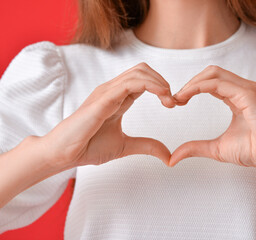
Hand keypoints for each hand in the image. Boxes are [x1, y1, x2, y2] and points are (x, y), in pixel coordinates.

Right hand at [41, 62, 175, 168]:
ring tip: (170, 99)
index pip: (143, 80)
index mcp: (118, 98)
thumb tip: (168, 155)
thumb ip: (147, 146)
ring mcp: (107, 92)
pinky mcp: (103, 98)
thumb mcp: (125, 146)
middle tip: (174, 101)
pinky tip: (161, 95)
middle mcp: (113, 90)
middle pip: (143, 70)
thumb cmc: (87, 147)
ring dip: (160, 82)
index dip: (162, 88)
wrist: (64, 154)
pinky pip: (130, 83)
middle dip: (163, 82)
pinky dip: (150, 85)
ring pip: (139, 72)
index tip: (174, 104)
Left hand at [169, 65, 255, 173]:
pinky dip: (200, 87)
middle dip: (190, 83)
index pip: (210, 83)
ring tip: (179, 97)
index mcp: (236, 97)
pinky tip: (188, 96)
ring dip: (193, 83)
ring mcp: (247, 89)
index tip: (177, 102)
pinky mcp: (249, 94)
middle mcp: (242, 89)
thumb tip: (174, 158)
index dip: (191, 89)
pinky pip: (219, 84)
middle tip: (176, 99)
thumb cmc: (254, 151)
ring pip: (213, 73)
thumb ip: (196, 148)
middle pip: (210, 73)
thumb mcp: (216, 149)